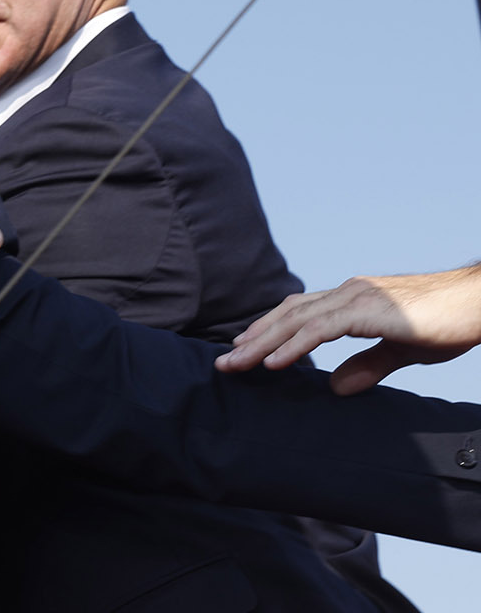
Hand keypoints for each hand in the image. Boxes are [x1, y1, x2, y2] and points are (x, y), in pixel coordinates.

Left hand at [217, 264, 480, 393]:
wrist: (480, 304)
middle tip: (225, 362)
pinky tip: (273, 363)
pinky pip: (320, 330)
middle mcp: (349, 293)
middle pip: (288, 314)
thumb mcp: (401, 350)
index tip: (243, 352)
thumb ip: (367, 364)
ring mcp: (358, 298)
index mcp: (353, 299)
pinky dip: (293, 347)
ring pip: (296, 321)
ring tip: (236, 364)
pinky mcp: (370, 310)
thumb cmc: (449, 323)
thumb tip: (336, 387)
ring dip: (262, 344)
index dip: (269, 331)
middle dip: (253, 339)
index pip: (298, 312)